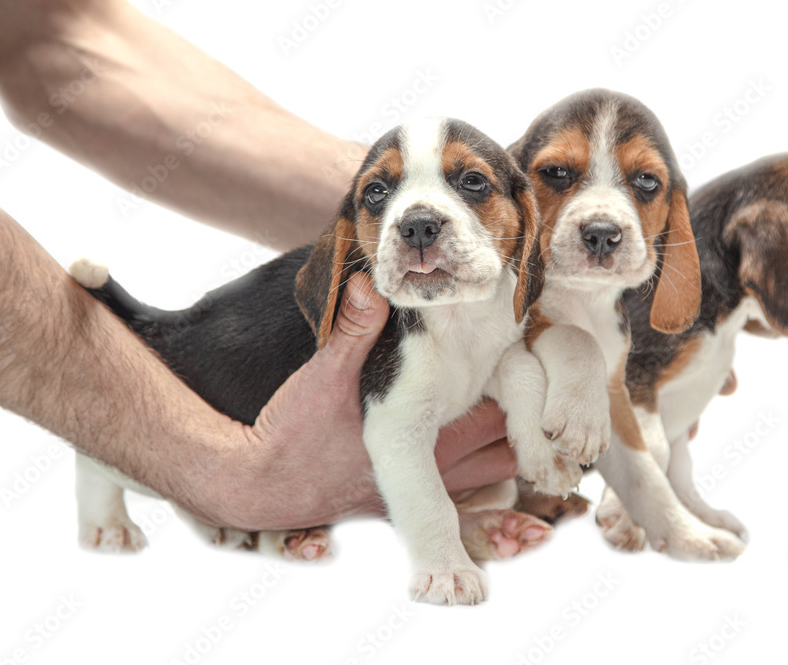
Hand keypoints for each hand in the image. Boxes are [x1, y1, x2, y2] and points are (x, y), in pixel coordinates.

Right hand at [190, 272, 515, 530]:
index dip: (524, 390)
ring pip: (491, 479)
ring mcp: (423, 493)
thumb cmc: (292, 430)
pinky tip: (469, 450)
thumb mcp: (324, 373)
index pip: (504, 418)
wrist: (259, 485)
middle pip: (509, 451)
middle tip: (526, 384)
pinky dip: (476, 479)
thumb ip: (354, 329)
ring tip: (508, 415)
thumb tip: (371, 282)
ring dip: (503, 450)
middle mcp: (434, 474)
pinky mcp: (402, 504)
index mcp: (427, 440)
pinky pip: (460, 500)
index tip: (528, 360)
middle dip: (522, 420)